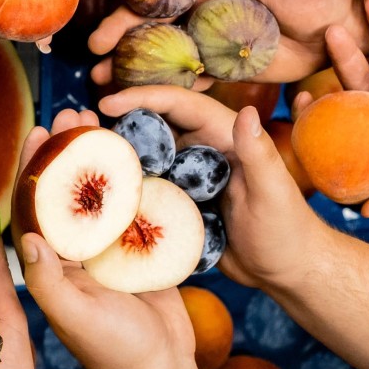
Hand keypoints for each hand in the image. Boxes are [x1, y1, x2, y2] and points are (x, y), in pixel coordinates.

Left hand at [13, 110, 194, 368]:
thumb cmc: (112, 350)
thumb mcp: (73, 314)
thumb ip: (48, 278)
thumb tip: (23, 236)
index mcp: (51, 263)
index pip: (35, 204)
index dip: (33, 167)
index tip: (37, 131)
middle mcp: (75, 252)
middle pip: (67, 189)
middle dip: (67, 150)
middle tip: (72, 113)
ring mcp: (108, 251)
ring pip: (101, 193)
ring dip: (100, 156)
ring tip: (101, 120)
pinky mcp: (140, 253)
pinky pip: (136, 208)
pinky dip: (136, 180)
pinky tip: (138, 150)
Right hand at [87, 0, 368, 86]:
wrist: (353, 26)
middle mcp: (208, 2)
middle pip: (152, 13)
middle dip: (118, 25)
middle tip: (96, 46)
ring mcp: (214, 35)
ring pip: (161, 46)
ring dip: (129, 60)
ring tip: (101, 78)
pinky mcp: (229, 65)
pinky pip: (188, 75)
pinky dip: (161, 85)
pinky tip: (133, 96)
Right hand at [96, 86, 327, 292]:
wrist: (287, 271)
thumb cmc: (287, 232)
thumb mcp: (274, 193)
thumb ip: (258, 154)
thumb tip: (246, 113)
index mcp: (225, 136)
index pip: (179, 104)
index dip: (142, 97)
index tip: (107, 103)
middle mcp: (202, 149)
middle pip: (153, 124)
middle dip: (118, 120)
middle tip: (80, 129)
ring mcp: (189, 175)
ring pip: (146, 154)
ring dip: (116, 153)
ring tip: (81, 159)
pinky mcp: (181, 200)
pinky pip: (148, 186)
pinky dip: (125, 186)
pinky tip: (100, 194)